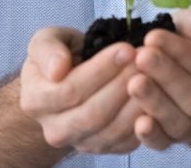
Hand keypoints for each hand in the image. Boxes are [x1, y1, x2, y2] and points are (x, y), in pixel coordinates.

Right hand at [19, 26, 146, 154]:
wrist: (66, 84)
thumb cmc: (59, 58)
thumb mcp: (46, 42)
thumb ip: (48, 50)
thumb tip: (57, 69)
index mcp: (35, 101)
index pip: (70, 90)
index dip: (101, 70)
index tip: (126, 48)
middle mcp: (54, 129)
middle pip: (93, 114)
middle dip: (122, 84)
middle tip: (145, 60)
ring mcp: (79, 143)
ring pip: (112, 130)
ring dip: (136, 103)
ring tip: (153, 75)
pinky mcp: (103, 149)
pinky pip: (126, 141)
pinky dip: (143, 121)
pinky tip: (155, 97)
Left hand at [127, 8, 190, 150]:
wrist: (169, 53)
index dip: (182, 55)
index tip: (153, 37)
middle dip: (167, 77)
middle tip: (142, 57)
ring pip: (182, 124)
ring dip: (156, 103)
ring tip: (134, 82)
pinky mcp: (171, 138)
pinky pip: (164, 143)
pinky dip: (152, 135)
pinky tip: (139, 122)